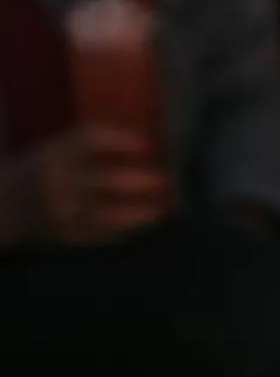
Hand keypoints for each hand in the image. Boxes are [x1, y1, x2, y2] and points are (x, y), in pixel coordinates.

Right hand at [0, 127, 173, 248]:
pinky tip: (146, 223)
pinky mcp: (69, 236)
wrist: (5, 204)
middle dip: (140, 182)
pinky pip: (104, 235)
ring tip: (164, 209)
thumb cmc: (40, 171)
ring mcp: (63, 212)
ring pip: (109, 215)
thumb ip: (86, 148)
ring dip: (141, 213)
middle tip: (167, 180)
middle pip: (106, 181)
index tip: (147, 144)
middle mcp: (58, 181)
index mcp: (54, 152)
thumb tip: (141, 146)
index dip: (121, 141)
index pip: (89, 140)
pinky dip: (128, 229)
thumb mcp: (55, 149)